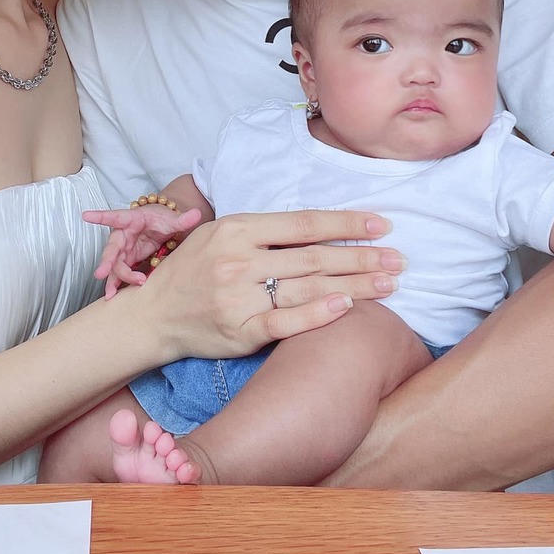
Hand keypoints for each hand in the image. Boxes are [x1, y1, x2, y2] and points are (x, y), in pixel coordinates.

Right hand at [84, 205, 203, 296]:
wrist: (163, 227)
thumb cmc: (162, 218)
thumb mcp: (172, 218)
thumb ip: (182, 219)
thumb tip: (197, 214)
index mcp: (132, 220)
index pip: (115, 216)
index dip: (101, 216)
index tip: (86, 215)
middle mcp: (123, 235)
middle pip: (113, 248)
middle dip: (107, 261)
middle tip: (102, 273)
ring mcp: (124, 249)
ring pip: (114, 265)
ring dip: (113, 278)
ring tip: (111, 293)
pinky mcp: (127, 261)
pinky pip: (118, 274)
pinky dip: (115, 284)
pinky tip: (112, 296)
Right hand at [136, 208, 406, 362]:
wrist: (154, 314)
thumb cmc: (193, 270)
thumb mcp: (220, 233)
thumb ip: (264, 230)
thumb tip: (320, 225)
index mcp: (238, 228)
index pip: (304, 223)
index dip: (347, 223)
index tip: (382, 224)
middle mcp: (240, 259)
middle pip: (314, 256)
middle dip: (362, 257)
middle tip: (399, 259)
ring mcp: (239, 296)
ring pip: (308, 288)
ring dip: (355, 286)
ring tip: (389, 284)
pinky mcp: (239, 331)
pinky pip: (285, 322)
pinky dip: (317, 315)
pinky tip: (347, 309)